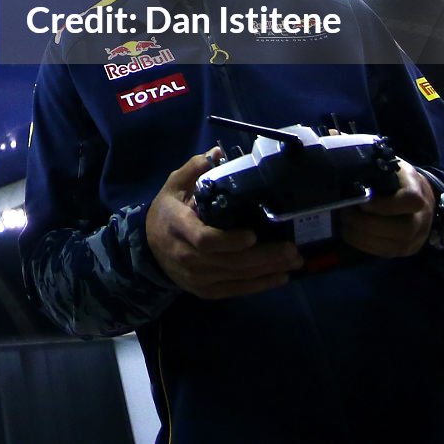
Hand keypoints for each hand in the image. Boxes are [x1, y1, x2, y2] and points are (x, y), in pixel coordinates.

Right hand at [143, 149, 302, 299]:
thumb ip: (194, 170)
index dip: (230, 242)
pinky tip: (280, 277)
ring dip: (268, 271)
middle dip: (263, 257)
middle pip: (229, 262)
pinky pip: (235, 290)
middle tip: (292, 249)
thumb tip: (217, 153)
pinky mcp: (206, 291)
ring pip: (236, 278)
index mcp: (179, 228)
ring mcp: (197, 278)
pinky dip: (259, 285)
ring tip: (295, 261)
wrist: (148, 248)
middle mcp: (188, 257)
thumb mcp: (174, 186)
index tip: (253, 235)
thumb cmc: (167, 212)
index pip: (205, 240)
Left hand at [338, 159, 434, 258]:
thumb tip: (344, 171)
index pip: (411, 200)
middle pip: (403, 229)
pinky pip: (387, 253)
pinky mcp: (407, 249)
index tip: (362, 203)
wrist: (421, 195)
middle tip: (345, 215)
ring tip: (344, 226)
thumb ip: (373, 170)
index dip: (386, 205)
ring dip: (363, 238)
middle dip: (368, 225)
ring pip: (394, 246)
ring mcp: (417, 236)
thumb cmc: (397, 178)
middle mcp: (422, 217)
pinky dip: (365, 246)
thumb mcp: (389, 166)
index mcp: (417, 190)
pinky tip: (351, 235)